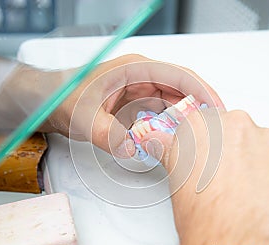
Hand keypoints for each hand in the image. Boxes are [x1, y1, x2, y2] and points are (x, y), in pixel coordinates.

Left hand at [45, 54, 224, 157]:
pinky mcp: (138, 104)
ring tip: (201, 137)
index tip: (215, 107)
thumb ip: (108, 135)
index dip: (200, 90)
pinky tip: (178, 139)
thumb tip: (133, 150)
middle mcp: (142, 77)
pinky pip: (164, 113)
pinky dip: (173, 126)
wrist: (52, 102)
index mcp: (135, 69)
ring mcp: (141, 90)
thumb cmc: (65, 98)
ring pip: (175, 102)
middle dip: (200, 107)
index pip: (177, 75)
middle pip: (182, 89)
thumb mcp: (85, 118)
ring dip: (188, 119)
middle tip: (215, 129)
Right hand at [142, 109, 268, 244]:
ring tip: (253, 194)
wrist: (233, 240)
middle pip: (239, 134)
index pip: (210, 128)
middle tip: (233, 183)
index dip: (213, 150)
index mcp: (202, 125)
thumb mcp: (175, 176)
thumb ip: (169, 149)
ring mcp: (268, 138)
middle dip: (239, 155)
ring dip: (263, 166)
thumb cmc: (204, 215)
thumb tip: (156, 141)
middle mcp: (235, 123)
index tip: (215, 164)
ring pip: (267, 148)